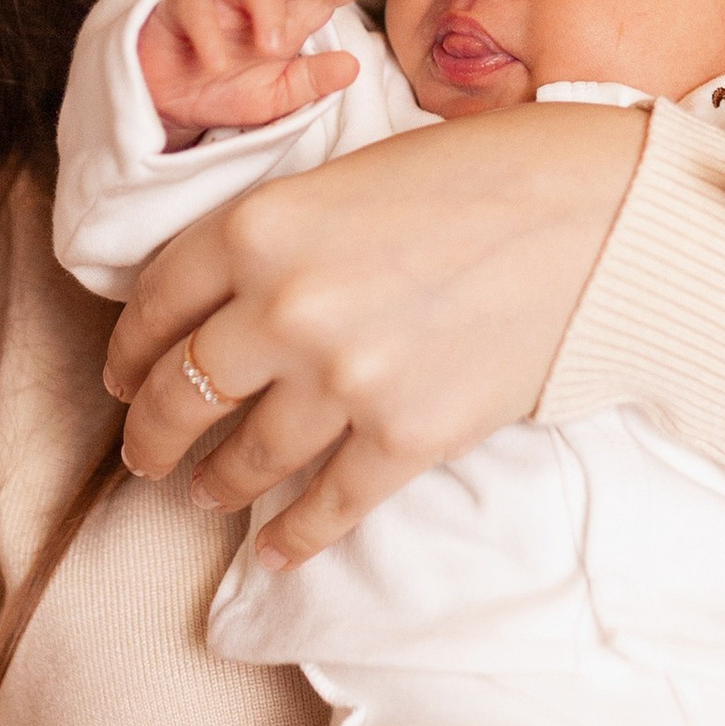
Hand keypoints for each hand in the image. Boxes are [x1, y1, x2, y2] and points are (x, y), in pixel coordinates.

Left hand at [108, 98, 648, 563]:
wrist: (601, 215)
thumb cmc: (484, 172)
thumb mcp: (349, 175)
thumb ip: (279, 238)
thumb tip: (229, 298)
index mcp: (257, 227)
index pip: (155, 302)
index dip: (129, 347)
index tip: (124, 373)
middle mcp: (282, 308)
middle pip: (180, 389)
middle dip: (152, 429)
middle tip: (145, 451)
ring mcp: (341, 381)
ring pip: (245, 456)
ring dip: (216, 482)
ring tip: (206, 490)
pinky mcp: (404, 438)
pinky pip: (327, 506)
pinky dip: (295, 538)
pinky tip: (276, 552)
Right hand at [139, 0, 396, 144]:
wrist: (164, 105)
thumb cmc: (223, 91)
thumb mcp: (275, 97)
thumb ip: (311, 82)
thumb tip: (354, 65)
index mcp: (286, 18)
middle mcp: (256, 2)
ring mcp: (217, 2)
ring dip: (266, 7)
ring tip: (274, 47)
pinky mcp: (177, 10)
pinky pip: (196, 7)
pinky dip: (209, 35)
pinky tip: (217, 64)